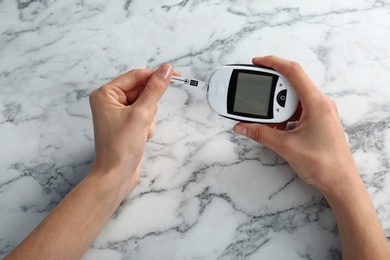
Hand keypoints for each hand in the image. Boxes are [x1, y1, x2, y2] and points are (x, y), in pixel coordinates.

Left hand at [89, 64, 173, 197]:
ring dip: (149, 117)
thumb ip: (155, 90)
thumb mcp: (141, 114)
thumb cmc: (120, 147)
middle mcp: (110, 101)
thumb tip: (166, 70)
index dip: (155, 75)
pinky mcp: (127, 124)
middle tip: (145, 118)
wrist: (116, 175)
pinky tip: (141, 137)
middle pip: (141, 90)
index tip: (175, 74)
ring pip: (146, 104)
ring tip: (141, 131)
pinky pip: (145, 115)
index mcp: (105, 94)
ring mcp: (119, 113)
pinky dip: (148, 125)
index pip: (136, 76)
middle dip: (149, 105)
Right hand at [233, 56, 357, 191]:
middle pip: (292, 84)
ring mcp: (320, 113)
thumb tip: (243, 127)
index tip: (257, 62)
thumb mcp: (286, 146)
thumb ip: (260, 134)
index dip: (273, 62)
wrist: (340, 182)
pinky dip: (284, 115)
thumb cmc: (324, 164)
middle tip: (256, 97)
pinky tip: (275, 127)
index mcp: (317, 103)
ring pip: (293, 98)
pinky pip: (297, 110)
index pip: (293, 72)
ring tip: (266, 118)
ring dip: (277, 105)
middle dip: (271, 90)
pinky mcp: (317, 121)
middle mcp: (320, 104)